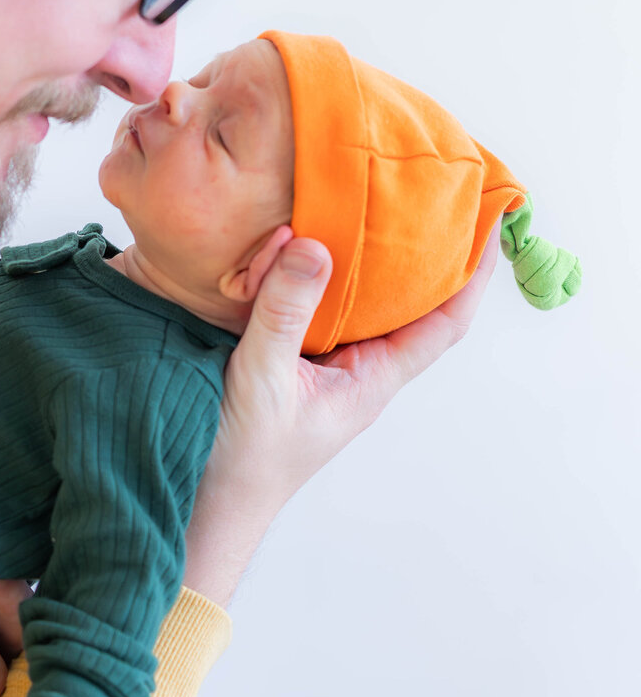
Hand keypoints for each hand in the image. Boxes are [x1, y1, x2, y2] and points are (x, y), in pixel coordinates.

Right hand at [183, 229, 498, 604]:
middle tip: (430, 189)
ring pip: (357, 298)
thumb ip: (284, 311)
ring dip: (362, 253)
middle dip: (423, 246)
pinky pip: (313, 304)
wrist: (203, 507)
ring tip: (369, 197)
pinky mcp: (288, 358)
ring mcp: (323, 364)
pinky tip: (300, 238)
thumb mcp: (262, 378)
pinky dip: (312, 269)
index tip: (493, 217)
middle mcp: (357, 369)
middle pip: (408, 299)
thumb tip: (312, 244)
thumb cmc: (240, 459)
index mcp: (372, 379)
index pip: (444, 320)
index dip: (473, 270)